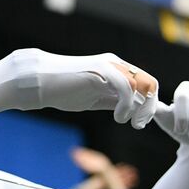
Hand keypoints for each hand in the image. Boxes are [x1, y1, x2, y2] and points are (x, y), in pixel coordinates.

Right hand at [11, 49, 157, 127]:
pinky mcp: (101, 70)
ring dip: (141, 109)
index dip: (148, 105)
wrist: (38, 82)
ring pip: (143, 85)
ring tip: (129, 122)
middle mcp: (116, 64)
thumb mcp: (94, 99)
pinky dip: (127, 106)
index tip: (138, 122)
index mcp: (115, 69)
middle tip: (138, 124)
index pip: (145, 84)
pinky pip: (127, 88)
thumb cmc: (61, 91)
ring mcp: (110, 65)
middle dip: (149, 107)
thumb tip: (134, 111)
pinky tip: (118, 117)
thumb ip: (113, 101)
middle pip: (150, 83)